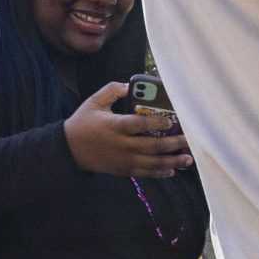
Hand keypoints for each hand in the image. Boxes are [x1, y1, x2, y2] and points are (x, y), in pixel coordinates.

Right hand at [64, 82, 193, 178]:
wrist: (70, 149)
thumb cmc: (83, 124)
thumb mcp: (93, 102)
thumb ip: (111, 91)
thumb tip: (129, 85)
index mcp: (114, 126)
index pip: (139, 124)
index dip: (157, 123)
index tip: (171, 120)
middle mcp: (121, 145)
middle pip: (152, 146)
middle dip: (173, 143)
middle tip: (189, 140)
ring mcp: (123, 159)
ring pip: (153, 163)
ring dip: (172, 161)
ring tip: (187, 158)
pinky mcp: (123, 169)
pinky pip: (145, 173)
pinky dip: (160, 172)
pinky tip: (172, 169)